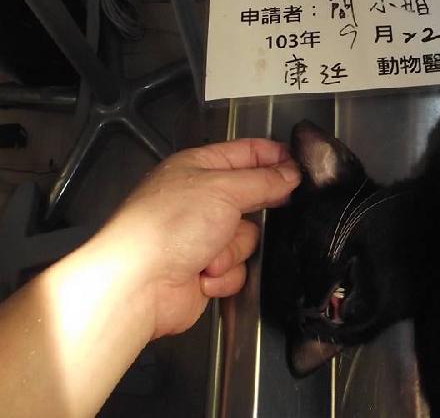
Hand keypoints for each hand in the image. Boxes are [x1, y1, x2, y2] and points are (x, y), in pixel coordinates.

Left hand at [93, 138, 299, 338]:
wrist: (140, 285)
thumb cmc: (166, 227)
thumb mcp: (223, 189)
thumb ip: (262, 180)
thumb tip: (289, 173)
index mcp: (196, 169)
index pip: (243, 153)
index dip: (273, 156)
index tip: (299, 163)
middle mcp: (198, 200)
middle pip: (249, 197)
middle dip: (256, 209)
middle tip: (276, 206)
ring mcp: (200, 236)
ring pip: (246, 238)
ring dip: (233, 249)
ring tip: (209, 254)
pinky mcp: (204, 269)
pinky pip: (236, 268)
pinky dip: (224, 274)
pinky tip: (202, 275)